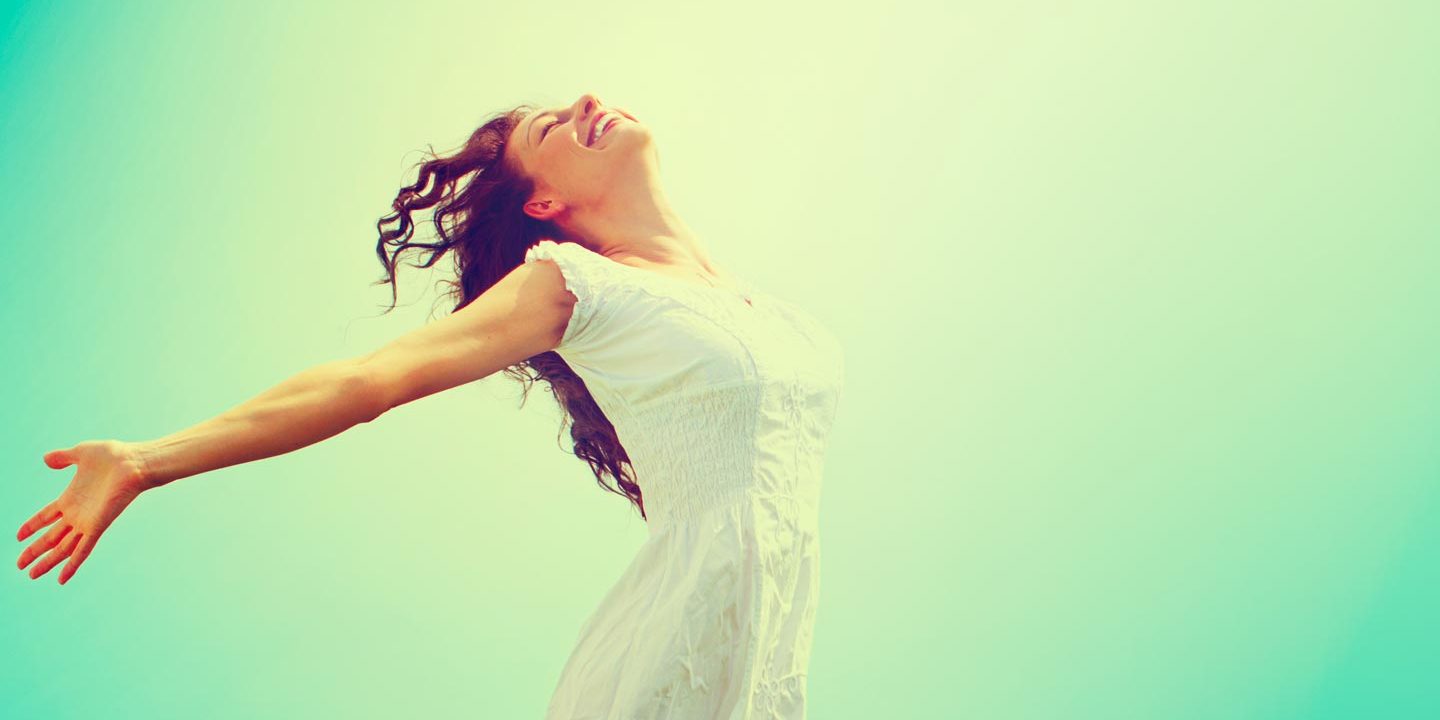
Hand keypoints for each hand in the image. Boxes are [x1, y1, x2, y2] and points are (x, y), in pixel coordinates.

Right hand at [16, 440, 151, 584]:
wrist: (134, 462)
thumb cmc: (114, 456)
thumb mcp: (81, 453)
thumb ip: (63, 458)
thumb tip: (46, 459)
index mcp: (70, 498)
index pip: (45, 516)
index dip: (32, 526)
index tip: (18, 537)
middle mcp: (78, 514)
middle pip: (51, 537)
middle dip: (35, 551)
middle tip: (20, 565)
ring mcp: (87, 522)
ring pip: (62, 548)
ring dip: (47, 562)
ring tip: (31, 575)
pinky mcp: (98, 527)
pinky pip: (82, 550)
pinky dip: (72, 565)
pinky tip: (62, 579)